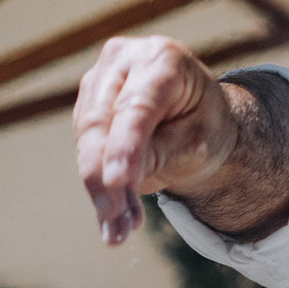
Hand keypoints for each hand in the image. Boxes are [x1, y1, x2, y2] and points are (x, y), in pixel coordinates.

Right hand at [73, 35, 235, 245]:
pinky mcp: (86, 106)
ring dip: (101, 189)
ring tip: (120, 229)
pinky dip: (100, 186)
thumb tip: (117, 179)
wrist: (196, 121)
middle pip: (100, 122)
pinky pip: (85, 150)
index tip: (119, 181)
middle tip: (112, 218)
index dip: (125, 145)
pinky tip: (115, 218)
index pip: (137, 106)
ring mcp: (99, 81)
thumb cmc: (203, 125)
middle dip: (102, 176)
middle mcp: (123, 60)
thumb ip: (158, 155)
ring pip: (87, 140)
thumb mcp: (196, 143)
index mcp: (162, 59)